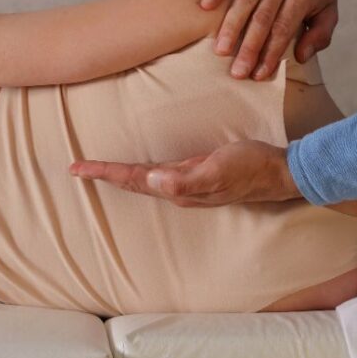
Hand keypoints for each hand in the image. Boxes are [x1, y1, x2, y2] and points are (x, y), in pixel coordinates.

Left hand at [69, 139, 302, 206]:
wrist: (280, 174)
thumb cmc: (250, 168)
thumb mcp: (219, 169)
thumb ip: (186, 178)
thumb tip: (153, 181)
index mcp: (178, 187)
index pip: (132, 179)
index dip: (104, 173)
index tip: (77, 169)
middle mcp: (178, 189)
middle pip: (132, 182)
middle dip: (104, 175)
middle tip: (76, 168)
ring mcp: (188, 184)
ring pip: (144, 180)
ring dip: (120, 175)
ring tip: (98, 170)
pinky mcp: (197, 175)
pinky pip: (160, 174)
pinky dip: (142, 172)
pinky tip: (141, 170)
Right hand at [201, 0, 340, 80]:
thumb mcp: (330, 12)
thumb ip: (320, 36)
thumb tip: (301, 57)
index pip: (283, 28)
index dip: (270, 53)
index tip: (258, 75)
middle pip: (262, 18)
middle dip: (248, 47)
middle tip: (236, 72)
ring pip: (244, 0)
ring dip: (230, 27)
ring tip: (220, 51)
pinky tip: (205, 6)